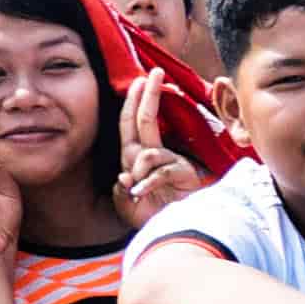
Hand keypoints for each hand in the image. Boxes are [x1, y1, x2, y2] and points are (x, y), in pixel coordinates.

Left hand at [113, 76, 207, 225]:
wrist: (178, 229)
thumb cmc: (152, 215)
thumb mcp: (127, 204)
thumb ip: (122, 189)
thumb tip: (123, 175)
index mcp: (137, 157)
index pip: (132, 123)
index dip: (133, 101)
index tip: (139, 80)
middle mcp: (153, 155)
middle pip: (146, 120)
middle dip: (148, 95)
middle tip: (154, 74)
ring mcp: (170, 162)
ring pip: (147, 152)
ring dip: (138, 171)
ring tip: (138, 191)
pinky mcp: (183, 172)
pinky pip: (159, 170)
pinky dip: (147, 183)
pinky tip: (141, 193)